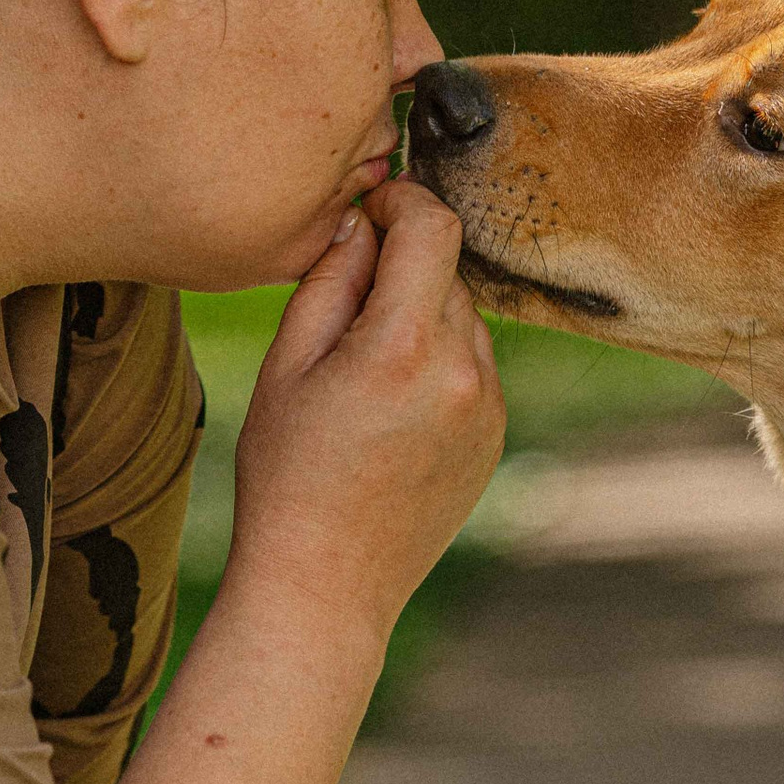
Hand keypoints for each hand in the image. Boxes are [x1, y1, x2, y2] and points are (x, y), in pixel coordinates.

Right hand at [226, 183, 504, 634]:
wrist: (326, 584)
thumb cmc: (287, 476)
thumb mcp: (287, 366)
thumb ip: (330, 281)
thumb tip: (362, 220)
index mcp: (404, 346)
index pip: (433, 225)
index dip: (401, 199)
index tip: (371, 209)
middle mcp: (463, 371)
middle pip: (447, 270)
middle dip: (402, 267)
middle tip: (345, 306)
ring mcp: (489, 407)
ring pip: (464, 318)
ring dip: (423, 316)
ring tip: (364, 372)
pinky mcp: (497, 434)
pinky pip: (473, 366)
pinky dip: (439, 362)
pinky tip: (391, 409)